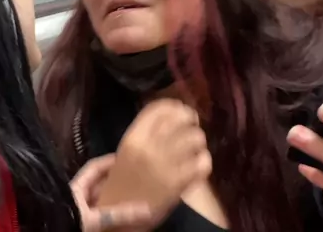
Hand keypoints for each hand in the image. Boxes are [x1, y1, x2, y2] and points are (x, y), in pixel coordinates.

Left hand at [71, 154, 153, 231]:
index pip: (94, 168)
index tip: (126, 158)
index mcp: (76, 187)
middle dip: (116, 183)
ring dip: (114, 202)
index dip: (109, 161)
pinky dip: (111, 219)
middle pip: (99, 186)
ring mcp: (78, 211)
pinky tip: (124, 221)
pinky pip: (99, 219)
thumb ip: (118, 214)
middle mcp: (77, 197)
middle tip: (136, 181)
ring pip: (100, 203)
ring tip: (135, 200)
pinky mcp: (82, 225)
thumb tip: (147, 210)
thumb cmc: (65, 222)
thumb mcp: (93, 218)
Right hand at [94, 99, 212, 225]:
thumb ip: (145, 133)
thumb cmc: (122, 181)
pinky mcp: (177, 184)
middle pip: (180, 119)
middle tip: (192, 126)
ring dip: (199, 141)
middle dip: (191, 120)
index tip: (181, 111)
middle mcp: (148, 147)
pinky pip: (203, 163)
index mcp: (133, 137)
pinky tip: (199, 165)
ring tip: (195, 148)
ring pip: (195, 138)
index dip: (175, 106)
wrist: (118, 215)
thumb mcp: (127, 150)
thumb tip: (171, 115)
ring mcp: (164, 165)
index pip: (159, 108)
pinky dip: (205, 161)